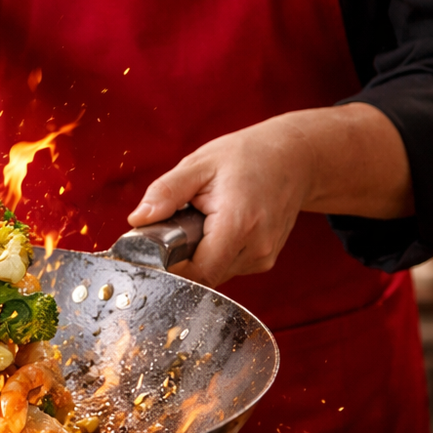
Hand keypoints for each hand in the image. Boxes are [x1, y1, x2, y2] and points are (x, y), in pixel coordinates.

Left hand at [128, 115, 314, 286]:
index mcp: (238, 224)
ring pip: (214, 274)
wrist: (294, 158)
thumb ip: (166, 192)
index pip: (196, 272)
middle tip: (180, 225)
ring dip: (200, 255)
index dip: (170, 268)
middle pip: (203, 276)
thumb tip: (138, 219)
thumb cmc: (247, 157)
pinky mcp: (264, 260)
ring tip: (204, 221)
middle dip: (183, 257)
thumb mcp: (200, 164)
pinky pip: (227, 267)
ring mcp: (263, 257)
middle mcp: (256, 247)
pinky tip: (219, 227)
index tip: (154, 251)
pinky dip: (216, 253)